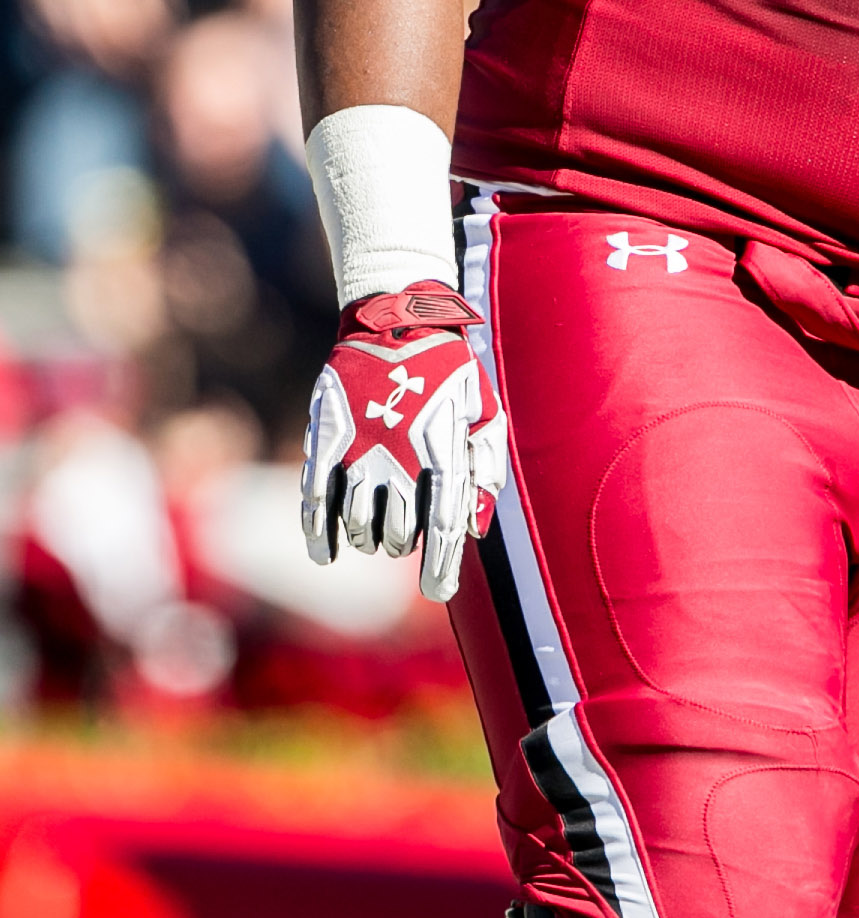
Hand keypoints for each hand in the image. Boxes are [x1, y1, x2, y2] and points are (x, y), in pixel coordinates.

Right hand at [302, 282, 507, 604]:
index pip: (443, 527)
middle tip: (403, 536)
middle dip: (403, 544)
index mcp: (443, 451)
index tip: (439, 594)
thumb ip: (485, 469)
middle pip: (398, 531)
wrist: (395, 324)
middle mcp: (399, 457)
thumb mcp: (484, 414)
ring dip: (367, 539)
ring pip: (358, 523)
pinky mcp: (324, 439)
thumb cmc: (450, 374)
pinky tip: (325, 554)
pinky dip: (318, 534)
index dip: (441, 568)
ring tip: (376, 534)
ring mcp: (357, 449)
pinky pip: (314, 500)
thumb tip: (475, 526)